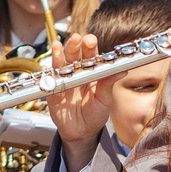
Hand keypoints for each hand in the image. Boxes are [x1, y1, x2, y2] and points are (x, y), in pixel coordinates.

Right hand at [45, 30, 113, 169]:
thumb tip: (123, 69)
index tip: (91, 40)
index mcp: (92, 72)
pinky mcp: (53, 91)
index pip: (91, 56)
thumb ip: (109, 84)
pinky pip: (50, 80)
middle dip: (75, 46)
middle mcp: (77, 73)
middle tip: (77, 38)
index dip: (90, 47)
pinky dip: (48, 72)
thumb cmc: (95, 114)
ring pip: (61, 64)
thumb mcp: (104, 99)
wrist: (82, 133)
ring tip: (58, 45)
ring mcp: (64, 80)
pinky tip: (47, 66)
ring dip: (59, 54)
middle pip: (75, 55)